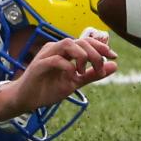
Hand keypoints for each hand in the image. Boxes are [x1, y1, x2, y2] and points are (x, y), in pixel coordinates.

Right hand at [0, 34, 117, 122]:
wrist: (27, 99)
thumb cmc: (48, 88)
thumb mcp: (75, 82)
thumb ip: (93, 74)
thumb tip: (114, 66)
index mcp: (65, 52)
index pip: (85, 41)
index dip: (101, 46)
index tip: (114, 56)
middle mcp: (56, 49)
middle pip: (79, 41)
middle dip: (94, 52)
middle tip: (100, 67)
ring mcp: (46, 55)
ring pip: (67, 44)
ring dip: (81, 55)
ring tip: (83, 70)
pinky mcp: (38, 65)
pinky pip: (55, 59)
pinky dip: (67, 66)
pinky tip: (72, 75)